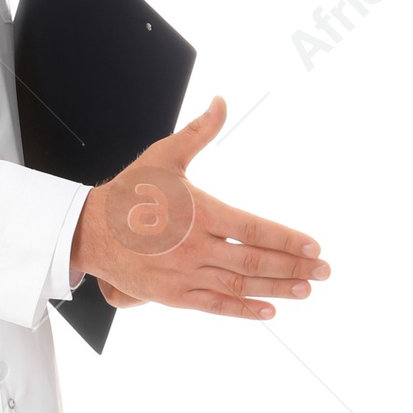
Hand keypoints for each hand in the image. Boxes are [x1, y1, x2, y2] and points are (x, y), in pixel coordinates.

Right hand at [70, 96, 328, 318]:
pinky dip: (244, 310)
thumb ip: (199, 132)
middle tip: (324, 270)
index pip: (254, 228)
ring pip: (240, 286)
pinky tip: (270, 311)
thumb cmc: (129, 193)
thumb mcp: (163, 156)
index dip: (287, 239)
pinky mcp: (173, 295)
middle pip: (255, 261)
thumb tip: (221, 101)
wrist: (88, 231)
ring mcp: (184, 274)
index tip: (314, 245)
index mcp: (199, 212)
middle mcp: (195, 247)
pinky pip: (215, 306)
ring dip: (277, 289)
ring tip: (306, 290)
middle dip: (294, 266)